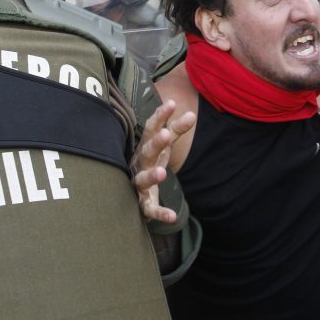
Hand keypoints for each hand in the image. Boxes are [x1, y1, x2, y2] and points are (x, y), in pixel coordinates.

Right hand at [131, 99, 195, 222]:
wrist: (128, 193)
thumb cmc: (148, 163)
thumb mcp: (162, 146)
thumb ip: (176, 130)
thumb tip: (191, 114)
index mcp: (145, 147)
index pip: (151, 129)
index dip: (160, 117)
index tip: (172, 103)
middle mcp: (139, 164)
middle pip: (146, 152)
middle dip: (156, 144)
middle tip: (166, 134)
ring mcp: (139, 184)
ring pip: (143, 179)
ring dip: (152, 176)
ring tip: (163, 172)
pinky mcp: (143, 204)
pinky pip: (150, 209)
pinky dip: (160, 213)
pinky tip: (172, 216)